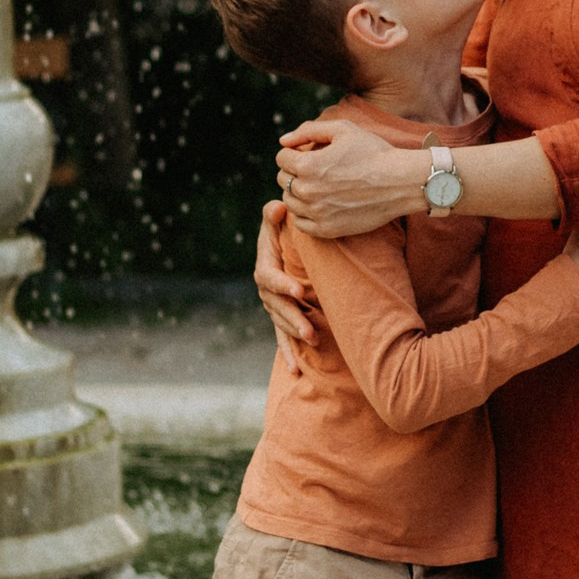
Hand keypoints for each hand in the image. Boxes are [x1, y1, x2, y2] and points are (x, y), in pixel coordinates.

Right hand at [255, 199, 319, 373]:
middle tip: (310, 330)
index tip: (300, 290)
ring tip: (313, 341)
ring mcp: (273, 308)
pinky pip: (283, 339)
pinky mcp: (282, 319)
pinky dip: (289, 354)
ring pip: (282, 324)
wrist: (284, 248)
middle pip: (277, 308)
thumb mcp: (276, 222)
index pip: (270, 278)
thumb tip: (278, 207)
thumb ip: (274, 215)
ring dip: (295, 335)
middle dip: (293, 319)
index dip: (283, 284)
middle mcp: (266, 291)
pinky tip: (296, 372)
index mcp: (264, 267)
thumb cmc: (282, 232)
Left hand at [276, 118, 422, 238]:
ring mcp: (317, 213)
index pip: (282, 158)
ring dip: (298, 192)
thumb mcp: (342, 129)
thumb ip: (308, 130)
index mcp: (308, 165)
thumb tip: (283, 141)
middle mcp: (308, 191)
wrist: (401, 181)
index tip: (309, 153)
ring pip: (289, 202)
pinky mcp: (328, 230)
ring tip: (318, 185)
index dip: (294, 152)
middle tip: (315, 168)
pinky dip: (303, 214)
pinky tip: (317, 204)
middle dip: (294, 171)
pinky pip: (300, 224)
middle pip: (283, 180)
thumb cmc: (373, 152)